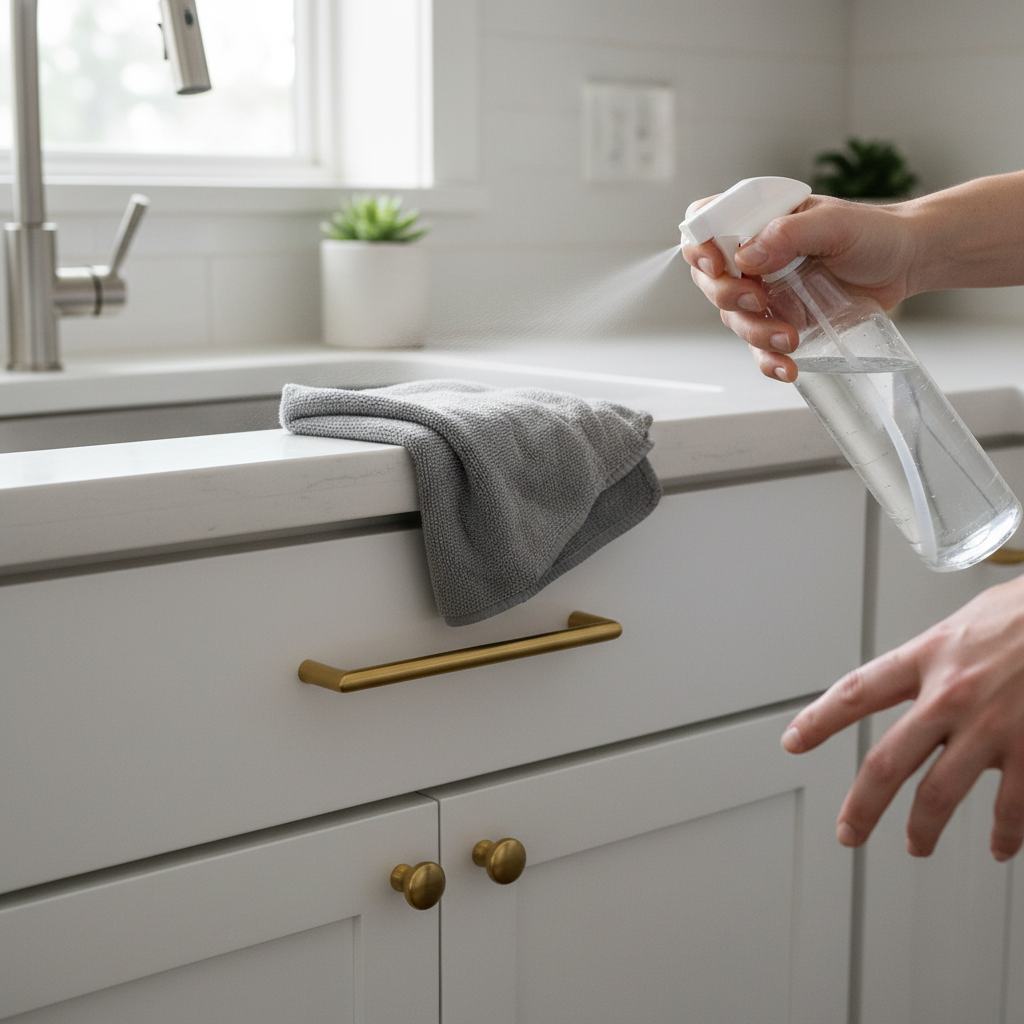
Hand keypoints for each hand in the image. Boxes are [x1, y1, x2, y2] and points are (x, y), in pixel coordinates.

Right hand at [680, 194, 916, 382]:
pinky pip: (759, 348)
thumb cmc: (871, 232)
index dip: (699, 245)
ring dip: (755, 332)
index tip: (718, 264)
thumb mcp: (834, 223)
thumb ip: (790, 233)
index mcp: (757, 221)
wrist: (904, 263)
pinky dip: (768, 361)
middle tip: (760, 301)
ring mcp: (763, 293)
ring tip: (790, 338)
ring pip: (734, 318)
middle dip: (727, 296)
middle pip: (710, 280)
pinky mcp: (780, 323)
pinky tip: (787, 367)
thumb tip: (746, 256)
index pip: (706, 225)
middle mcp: (752, 258)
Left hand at [781, 573, 1023, 859]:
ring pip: (941, 794)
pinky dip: (1004, 832)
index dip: (819, 720)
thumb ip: (937, 661)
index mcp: (930, 656)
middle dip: (863, 806)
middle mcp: (953, 694)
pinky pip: (1013, 805)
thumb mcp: (965, 623)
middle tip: (848, 831)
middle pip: (888, 762)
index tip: (795, 741)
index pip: (857, 692)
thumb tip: (921, 687)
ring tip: (916, 844)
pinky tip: (999, 845)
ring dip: (924, 827)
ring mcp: (994, 726)